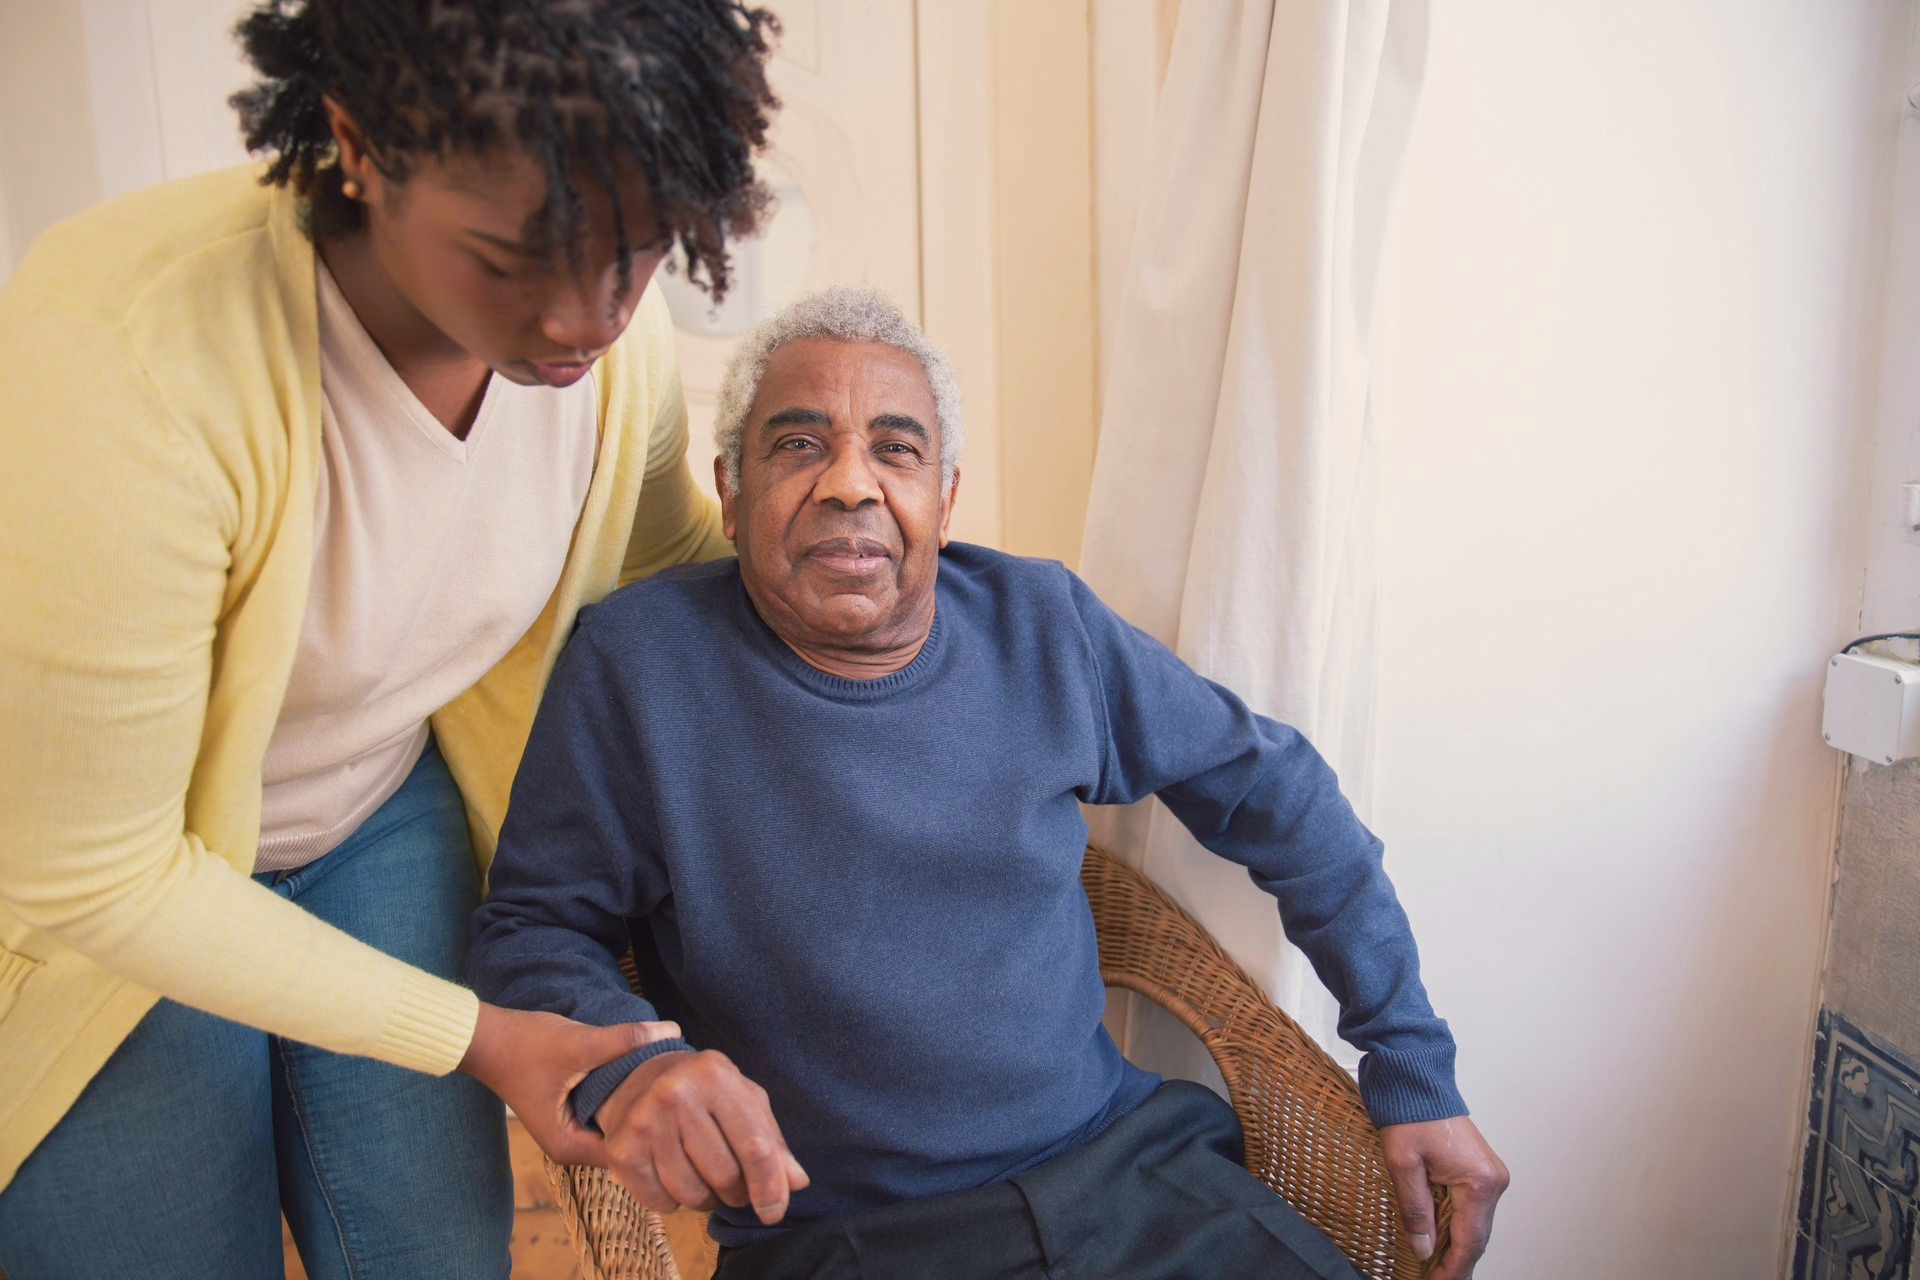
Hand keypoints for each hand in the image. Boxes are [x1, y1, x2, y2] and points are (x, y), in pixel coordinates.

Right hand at [458, 1002, 681, 1166]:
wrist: (484, 1037)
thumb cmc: (524, 1045)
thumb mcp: (578, 1042)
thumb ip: (624, 1040)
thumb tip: (673, 1031)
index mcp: (570, 1146)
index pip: (630, 1151)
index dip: (657, 1125)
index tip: (680, 1101)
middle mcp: (570, 1148)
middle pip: (625, 1141)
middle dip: (651, 1117)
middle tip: (680, 1089)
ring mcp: (569, 1131)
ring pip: (616, 1126)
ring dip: (637, 1106)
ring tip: (666, 1081)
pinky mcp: (569, 1113)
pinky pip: (605, 1113)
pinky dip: (621, 1099)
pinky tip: (642, 1076)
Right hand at [595, 1048, 809, 1224]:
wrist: (637, 1076)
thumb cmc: (703, 1091)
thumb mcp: (743, 1101)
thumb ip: (772, 1141)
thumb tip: (797, 1182)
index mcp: (716, 1076)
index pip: (754, 1146)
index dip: (770, 1186)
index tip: (774, 1211)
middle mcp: (676, 1093)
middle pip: (725, 1175)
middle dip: (737, 1192)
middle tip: (732, 1182)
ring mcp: (644, 1121)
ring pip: (693, 1195)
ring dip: (706, 1199)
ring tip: (701, 1174)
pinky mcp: (621, 1149)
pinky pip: (661, 1203)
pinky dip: (673, 1201)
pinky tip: (672, 1173)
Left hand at [1379, 1115, 1507, 1278]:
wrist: (1416, 1080)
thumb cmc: (1410, 1113)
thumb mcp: (1403, 1164)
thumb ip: (1414, 1210)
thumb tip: (1423, 1249)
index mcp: (1479, 1181)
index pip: (1469, 1241)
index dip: (1452, 1268)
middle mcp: (1493, 1180)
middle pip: (1476, 1236)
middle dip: (1454, 1262)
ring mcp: (1490, 1174)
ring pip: (1474, 1223)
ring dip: (1454, 1246)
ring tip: (1433, 1267)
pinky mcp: (1480, 1169)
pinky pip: (1471, 1207)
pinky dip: (1455, 1226)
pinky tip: (1438, 1239)